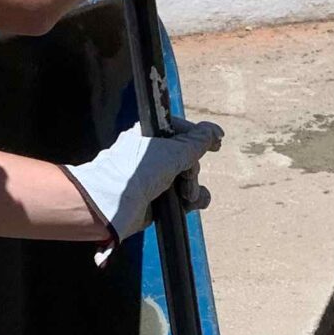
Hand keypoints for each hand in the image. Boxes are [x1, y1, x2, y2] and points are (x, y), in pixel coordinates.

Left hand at [65, 116, 221, 248]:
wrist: (114, 205)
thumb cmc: (138, 171)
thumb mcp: (173, 151)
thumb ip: (196, 142)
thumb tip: (212, 132)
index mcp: (148, 134)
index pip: (181, 129)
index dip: (199, 135)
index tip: (219, 141)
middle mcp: (149, 155)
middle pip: (186, 156)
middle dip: (193, 168)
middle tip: (188, 176)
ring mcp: (151, 177)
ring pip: (185, 178)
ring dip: (193, 186)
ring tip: (187, 194)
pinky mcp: (155, 199)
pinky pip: (181, 197)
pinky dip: (190, 200)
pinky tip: (193, 204)